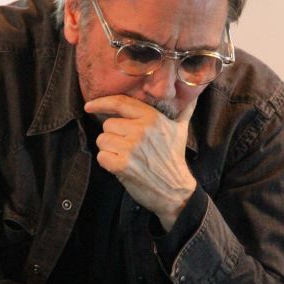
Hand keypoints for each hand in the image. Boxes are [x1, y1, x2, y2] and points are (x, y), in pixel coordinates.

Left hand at [84, 95, 196, 230]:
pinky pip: (101, 156)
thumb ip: (184, 109)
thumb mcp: (181, 129)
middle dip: (114, 136)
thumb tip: (194, 93)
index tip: (89, 106)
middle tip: (128, 147)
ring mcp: (131, 148)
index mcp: (152, 117)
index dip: (101, 103)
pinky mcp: (122, 165)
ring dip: (110, 149)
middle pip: (108, 125)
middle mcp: (141, 130)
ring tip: (126, 156)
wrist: (175, 190)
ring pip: (102, 140)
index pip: (120, 103)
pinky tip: (121, 166)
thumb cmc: (174, 158)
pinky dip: (108, 162)